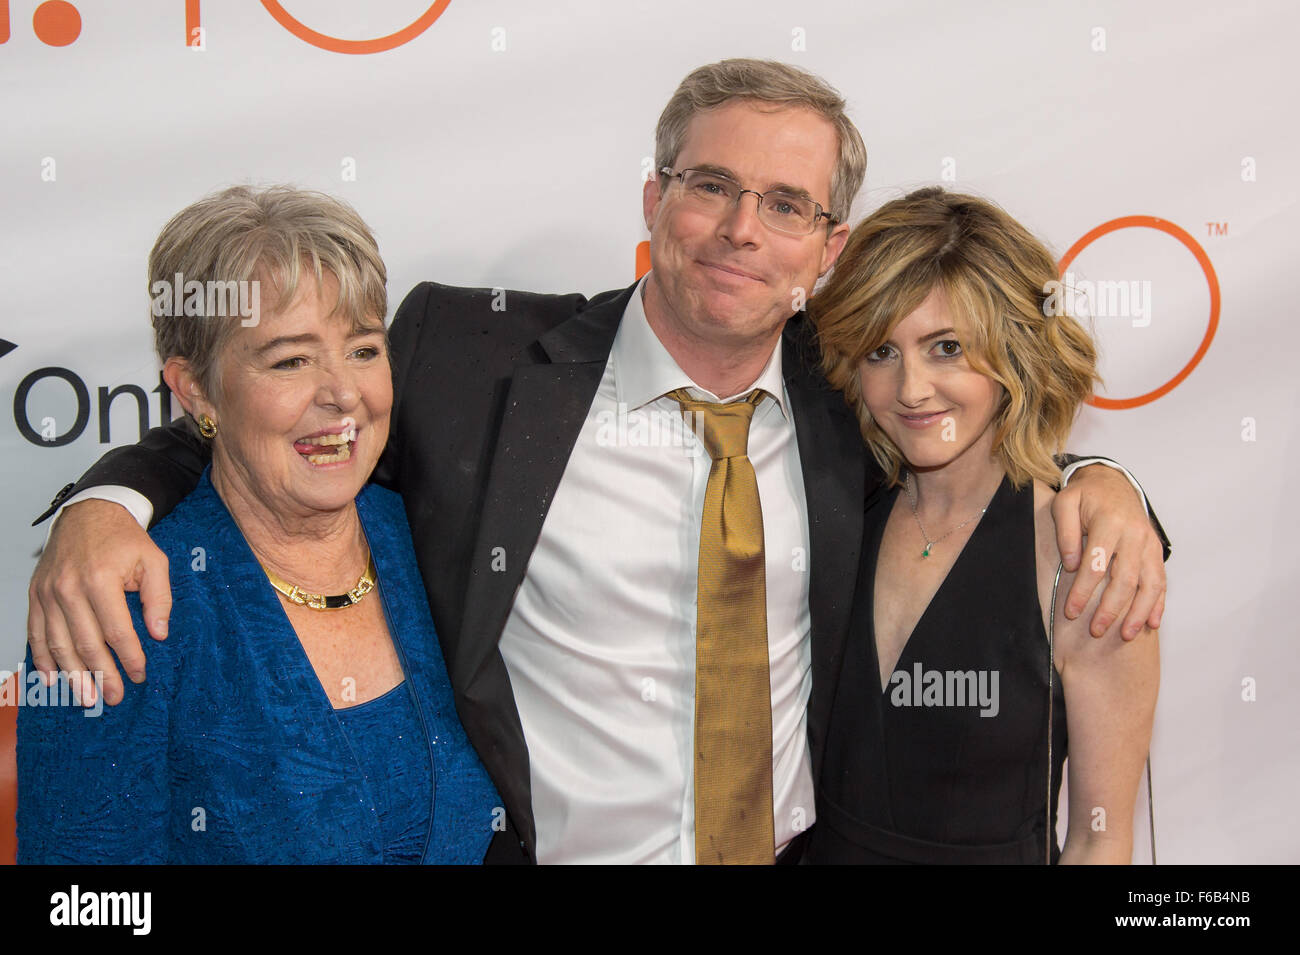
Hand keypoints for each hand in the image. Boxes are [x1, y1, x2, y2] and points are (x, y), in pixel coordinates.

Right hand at [27, 499, 171, 706]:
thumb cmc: (123, 539)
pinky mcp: (35, 595)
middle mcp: (69, 588)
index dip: (129, 657)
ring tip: (87, 697)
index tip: (139, 675)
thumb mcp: (154, 560)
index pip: (116, 630)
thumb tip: (160, 633)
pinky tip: (53, 678)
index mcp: (100, 579)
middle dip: (101, 675)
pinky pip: (36, 633)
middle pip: (86, 643)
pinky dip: (42, 658)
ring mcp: (48, 593)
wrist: (89, 513)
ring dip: (73, 675)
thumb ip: (159, 597)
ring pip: (58, 644)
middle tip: (113, 697)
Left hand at [1051, 465, 1165, 639]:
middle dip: (1110, 609)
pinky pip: (1161, 580)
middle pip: (1125, 579)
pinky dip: (1158, 603)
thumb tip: (1072, 564)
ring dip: (1138, 612)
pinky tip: (1151, 623)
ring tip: (1126, 635)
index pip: (1096, 565)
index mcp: (1110, 522)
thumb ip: (1066, 532)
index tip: (1070, 612)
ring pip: (1149, 583)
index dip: (1082, 592)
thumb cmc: (1084, 496)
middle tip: (1096, 631)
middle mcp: (1134, 534)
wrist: (1113, 483)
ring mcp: (1149, 544)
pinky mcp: (1156, 550)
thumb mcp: (1065, 503)